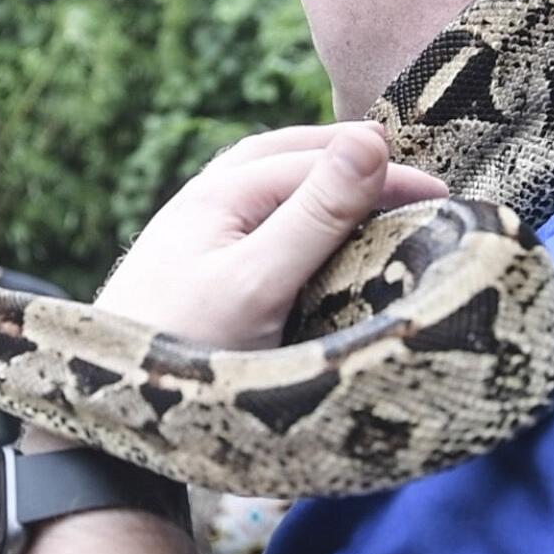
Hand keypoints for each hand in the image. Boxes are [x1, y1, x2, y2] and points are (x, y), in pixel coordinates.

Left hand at [95, 122, 446, 349]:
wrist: (109, 415)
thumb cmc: (184, 351)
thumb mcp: (260, 281)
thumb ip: (316, 213)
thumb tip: (371, 138)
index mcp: (221, 193)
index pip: (320, 160)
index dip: (385, 173)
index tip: (445, 198)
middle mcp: (204, 201)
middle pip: (290, 157)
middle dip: (353, 161)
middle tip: (417, 186)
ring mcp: (196, 235)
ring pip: (270, 186)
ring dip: (322, 183)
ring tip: (374, 200)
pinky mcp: (195, 271)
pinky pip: (256, 221)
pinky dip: (297, 218)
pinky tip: (315, 246)